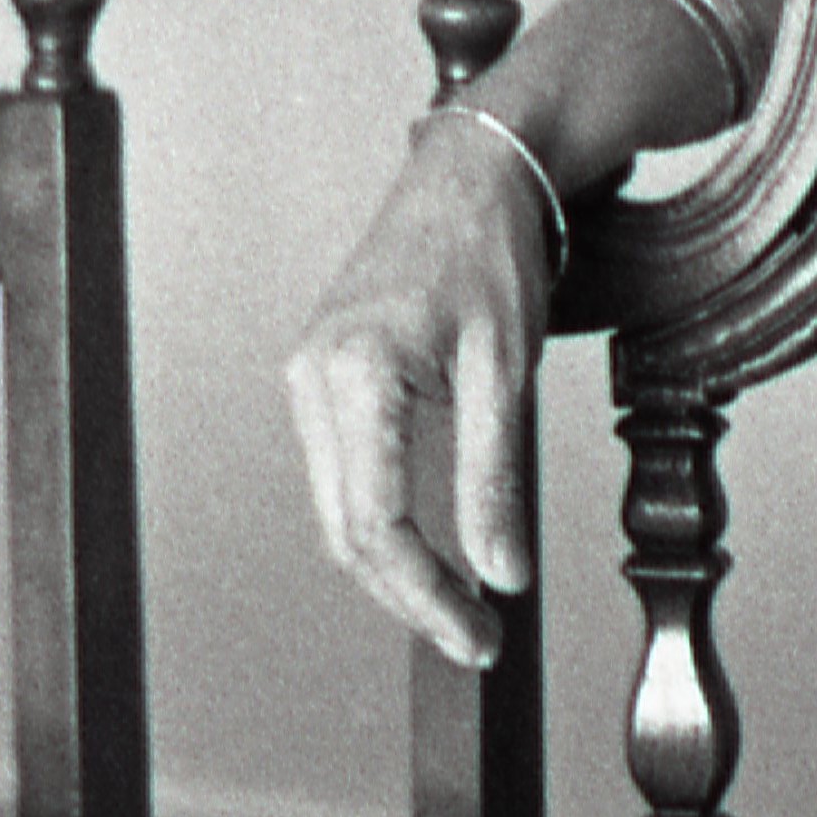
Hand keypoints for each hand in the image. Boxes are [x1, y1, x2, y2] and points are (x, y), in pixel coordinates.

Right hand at [285, 123, 574, 662]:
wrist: (466, 176)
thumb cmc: (488, 252)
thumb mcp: (507, 369)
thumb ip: (495, 475)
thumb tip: (500, 571)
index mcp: (356, 372)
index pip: (375, 522)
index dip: (425, 594)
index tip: (479, 634)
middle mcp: (313, 379)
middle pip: (346, 531)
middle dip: (411, 596)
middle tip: (478, 640)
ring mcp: (309, 381)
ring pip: (339, 511)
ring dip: (395, 569)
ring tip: (463, 607)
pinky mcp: (324, 383)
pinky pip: (346, 476)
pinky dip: (386, 525)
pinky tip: (434, 551)